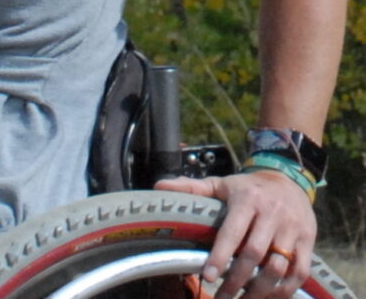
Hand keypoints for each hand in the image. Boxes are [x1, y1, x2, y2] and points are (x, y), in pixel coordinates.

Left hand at [156, 170, 315, 298]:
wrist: (288, 180)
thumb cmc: (247, 188)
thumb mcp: (220, 184)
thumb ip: (191, 188)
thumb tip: (158, 186)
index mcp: (247, 199)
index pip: (232, 231)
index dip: (220, 256)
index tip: (206, 276)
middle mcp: (271, 213)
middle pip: (254, 254)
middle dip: (236, 280)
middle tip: (220, 296)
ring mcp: (292, 228)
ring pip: (277, 267)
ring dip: (259, 290)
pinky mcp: (308, 241)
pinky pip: (299, 272)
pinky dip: (285, 290)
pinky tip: (269, 297)